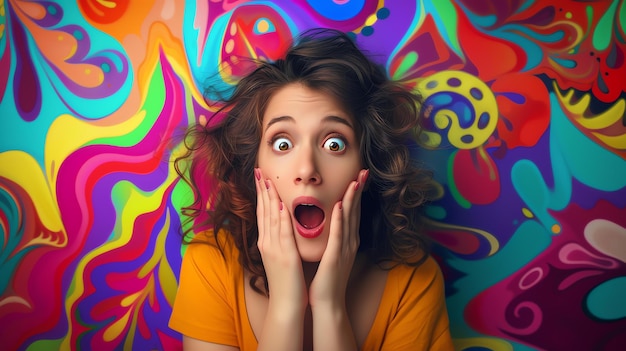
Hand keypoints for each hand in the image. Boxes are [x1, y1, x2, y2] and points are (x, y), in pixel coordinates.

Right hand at [255, 168, 307, 313]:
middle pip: (263, 212)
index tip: (260, 178)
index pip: (263, 213)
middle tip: (259, 171)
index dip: (261, 195)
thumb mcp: (279, 257)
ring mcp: (274, 249)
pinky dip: (281, 219)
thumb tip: (281, 227)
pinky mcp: (285, 255)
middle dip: (261, 190)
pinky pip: (282, 233)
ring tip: (268, 181)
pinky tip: (280, 206)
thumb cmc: (286, 282)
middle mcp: (267, 243)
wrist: (285, 304)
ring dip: (269, 198)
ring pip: (271, 218)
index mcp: (266, 243)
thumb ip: (279, 241)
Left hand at [308, 169, 368, 308]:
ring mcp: (344, 249)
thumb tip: (330, 223)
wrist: (328, 303)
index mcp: (347, 241)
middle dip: (359, 190)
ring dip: (352, 199)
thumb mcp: (332, 254)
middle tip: (364, 171)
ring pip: (349, 219)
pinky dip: (340, 219)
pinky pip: (338, 235)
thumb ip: (333, 238)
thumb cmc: (327, 279)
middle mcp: (350, 242)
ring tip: (355, 181)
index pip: (353, 212)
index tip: (359, 176)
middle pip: (355, 211)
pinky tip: (340, 206)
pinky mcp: (336, 257)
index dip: (356, 194)